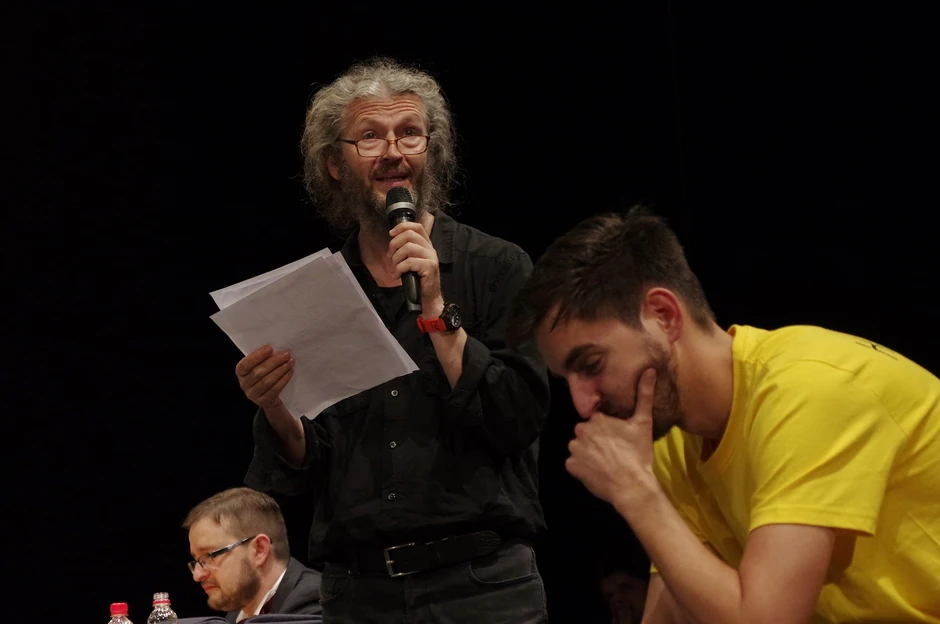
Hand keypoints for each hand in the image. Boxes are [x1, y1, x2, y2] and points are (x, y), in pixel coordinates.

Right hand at [235, 345, 293, 408]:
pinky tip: (290, 372)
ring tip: (290, 363)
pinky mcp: (263, 401)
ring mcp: (252, 394)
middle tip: (286, 355)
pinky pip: (274, 390)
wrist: (269, 396)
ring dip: (280, 370)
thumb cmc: (264, 375)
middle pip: (258, 372)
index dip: (257, 356)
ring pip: (266, 381)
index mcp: (241, 372)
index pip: (245, 364)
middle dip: (273, 362)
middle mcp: (244, 384)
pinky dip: (283, 380)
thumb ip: (264, 359)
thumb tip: (277, 348)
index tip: (270, 348)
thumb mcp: (260, 366)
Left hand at [388, 221, 442, 315]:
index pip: (416, 227)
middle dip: (394, 244)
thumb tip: (392, 243)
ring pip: (408, 248)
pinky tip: (398, 275)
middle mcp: (430, 249)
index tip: (391, 234)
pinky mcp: (429, 267)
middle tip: (390, 257)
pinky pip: (409, 262)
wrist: (428, 298)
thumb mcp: (412, 262)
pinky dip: (399, 269)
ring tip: (395, 268)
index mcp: (426, 245)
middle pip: (409, 235)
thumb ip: (407, 250)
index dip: (402, 227)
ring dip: (396, 258)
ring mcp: (431, 257)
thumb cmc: (418, 280)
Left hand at [565, 368, 657, 507]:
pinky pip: (573, 464)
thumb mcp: (643, 422)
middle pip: (586, 433)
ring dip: (587, 452)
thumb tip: (649, 370)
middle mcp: (581, 430)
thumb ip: (644, 395)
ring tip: (605, 462)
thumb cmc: (638, 453)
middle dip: (596, 439)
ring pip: (579, 447)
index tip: (617, 438)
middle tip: (613, 451)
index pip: (597, 420)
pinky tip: (596, 471)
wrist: (631, 485)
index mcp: (597, 418)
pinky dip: (581, 467)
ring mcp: (574, 449)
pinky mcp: (571, 466)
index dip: (607, 429)